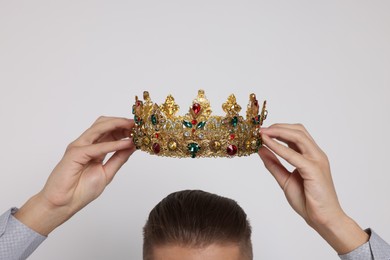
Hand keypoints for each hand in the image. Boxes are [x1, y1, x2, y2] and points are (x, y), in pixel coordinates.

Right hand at [15, 116, 135, 235]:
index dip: (124, 127)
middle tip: (137, 124)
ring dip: (117, 125)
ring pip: (99, 128)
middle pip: (104, 124)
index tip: (139, 128)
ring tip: (133, 127)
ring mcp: (79, 147)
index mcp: (93, 148)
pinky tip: (126, 144)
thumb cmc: (80, 191)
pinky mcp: (75, 154)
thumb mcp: (107, 172)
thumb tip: (132, 146)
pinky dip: (113, 144)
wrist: (63, 204)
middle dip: (122, 122)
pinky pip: (97, 147)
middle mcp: (85, 144)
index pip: (109, 130)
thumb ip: (119, 158)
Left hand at [258, 123, 367, 253]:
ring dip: (278, 132)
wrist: (323, 220)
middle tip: (260, 129)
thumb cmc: (308, 201)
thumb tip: (261, 150)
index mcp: (311, 156)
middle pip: (298, 131)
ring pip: (298, 137)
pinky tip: (267, 144)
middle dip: (278, 127)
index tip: (262, 131)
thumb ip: (274, 164)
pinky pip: (294, 155)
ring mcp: (317, 161)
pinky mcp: (314, 170)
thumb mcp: (285, 179)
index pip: (296, 134)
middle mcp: (316, 155)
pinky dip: (279, 147)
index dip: (279, 129)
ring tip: (262, 133)